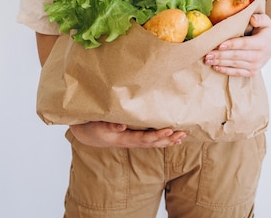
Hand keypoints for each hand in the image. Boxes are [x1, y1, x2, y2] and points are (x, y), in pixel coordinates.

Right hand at [69, 121, 186, 147]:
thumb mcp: (98, 126)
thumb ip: (110, 125)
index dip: (157, 135)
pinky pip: (150, 141)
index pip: (144, 138)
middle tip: (182, 134)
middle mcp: (131, 141)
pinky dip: (162, 140)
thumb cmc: (93, 127)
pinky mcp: (133, 139)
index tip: (169, 130)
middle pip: (153, 143)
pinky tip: (172, 138)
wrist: (87, 134)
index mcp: (124, 138)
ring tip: (182, 137)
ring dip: (168, 141)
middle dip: (168, 139)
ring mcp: (132, 141)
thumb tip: (122, 126)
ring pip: (153, 143)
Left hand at [204, 12, 270, 77]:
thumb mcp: (266, 21)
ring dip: (220, 62)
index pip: (244, 44)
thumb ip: (260, 18)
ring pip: (235, 65)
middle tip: (206, 54)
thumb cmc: (265, 31)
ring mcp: (255, 66)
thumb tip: (252, 19)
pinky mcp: (252, 72)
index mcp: (261, 43)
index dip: (231, 45)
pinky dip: (225, 70)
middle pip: (236, 56)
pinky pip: (237, 73)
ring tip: (207, 60)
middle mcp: (259, 56)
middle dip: (220, 55)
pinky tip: (215, 67)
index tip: (219, 45)